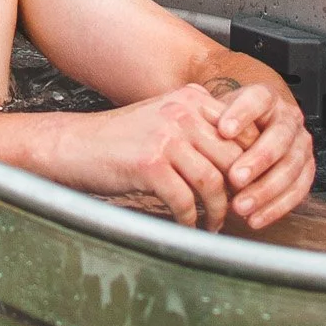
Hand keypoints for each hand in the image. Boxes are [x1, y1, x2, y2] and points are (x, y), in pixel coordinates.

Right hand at [45, 87, 257, 230]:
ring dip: (218, 211)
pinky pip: (185, 200)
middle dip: (240, 192)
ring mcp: (166, 137)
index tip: (250, 188)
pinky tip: (188, 226)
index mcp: (190, 99)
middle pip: (232, 158)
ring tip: (214, 224)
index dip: (252, 164)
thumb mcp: (163, 119)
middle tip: (238, 212)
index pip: (241, 132)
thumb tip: (238, 161)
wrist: (74, 146)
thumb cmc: (119, 139)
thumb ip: (198, 129)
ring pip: (213, 182)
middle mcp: (182, 112)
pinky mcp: (150, 164)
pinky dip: (190, 220)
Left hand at [197, 82, 314, 228]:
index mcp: (267, 98)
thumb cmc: (225, 126)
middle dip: (257, 159)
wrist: (244, 134)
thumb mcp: (216, 114)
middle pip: (279, 136)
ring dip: (266, 190)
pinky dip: (276, 207)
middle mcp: (288, 118)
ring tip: (240, 206)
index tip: (222, 131)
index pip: (258, 99)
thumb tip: (188, 125)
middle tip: (234, 178)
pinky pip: (298, 190)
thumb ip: (207, 119)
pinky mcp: (307, 169)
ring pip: (291, 167)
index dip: (242, 114)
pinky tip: (255, 219)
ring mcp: (301, 144)